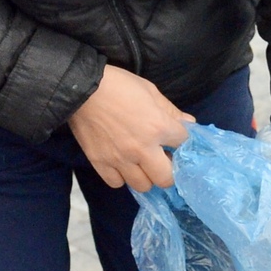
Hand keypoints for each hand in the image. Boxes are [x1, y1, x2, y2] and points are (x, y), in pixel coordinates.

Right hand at [68, 65, 191, 192]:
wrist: (81, 88)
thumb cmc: (119, 85)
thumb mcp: (150, 91)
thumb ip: (171, 111)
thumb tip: (189, 124)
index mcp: (158, 127)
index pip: (184, 144)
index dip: (182, 141)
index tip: (176, 140)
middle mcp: (142, 149)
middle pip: (166, 178)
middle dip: (168, 170)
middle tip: (162, 160)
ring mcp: (120, 159)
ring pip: (142, 185)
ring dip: (145, 176)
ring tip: (141, 164)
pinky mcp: (100, 163)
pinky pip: (117, 183)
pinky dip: (121, 177)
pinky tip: (122, 164)